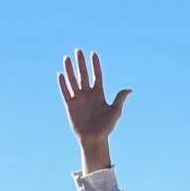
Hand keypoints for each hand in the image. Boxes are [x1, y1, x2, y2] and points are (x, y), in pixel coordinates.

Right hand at [58, 50, 131, 166]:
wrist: (94, 139)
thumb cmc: (106, 127)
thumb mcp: (115, 112)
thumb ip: (119, 99)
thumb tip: (129, 89)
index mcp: (99, 94)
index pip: (96, 75)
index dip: (95, 65)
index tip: (93, 54)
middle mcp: (88, 94)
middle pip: (83, 75)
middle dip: (81, 63)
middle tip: (78, 51)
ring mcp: (78, 99)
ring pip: (73, 81)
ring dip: (69, 70)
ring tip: (66, 58)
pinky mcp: (70, 105)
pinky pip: (65, 92)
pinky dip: (62, 84)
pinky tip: (60, 74)